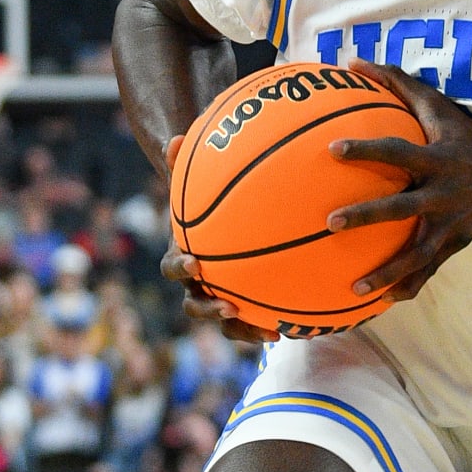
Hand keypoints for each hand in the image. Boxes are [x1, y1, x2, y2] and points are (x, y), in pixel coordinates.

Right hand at [160, 135, 272, 344]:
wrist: (211, 222)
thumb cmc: (204, 198)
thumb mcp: (196, 181)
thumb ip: (187, 163)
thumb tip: (175, 137)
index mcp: (182, 256)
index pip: (172, 267)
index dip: (179, 269)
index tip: (194, 263)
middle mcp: (197, 283)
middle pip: (193, 306)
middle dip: (208, 310)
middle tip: (228, 307)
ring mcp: (218, 296)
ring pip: (225, 322)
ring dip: (244, 330)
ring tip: (271, 333)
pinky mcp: (242, 303)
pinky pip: (254, 319)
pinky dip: (270, 324)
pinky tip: (300, 324)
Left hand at [327, 67, 471, 302]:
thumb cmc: (466, 136)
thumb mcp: (438, 106)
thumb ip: (396, 84)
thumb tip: (352, 63)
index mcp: (437, 159)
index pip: (398, 152)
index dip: (367, 150)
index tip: (333, 150)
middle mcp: (445, 193)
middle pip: (403, 208)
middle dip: (369, 216)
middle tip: (331, 222)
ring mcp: (452, 223)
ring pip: (417, 252)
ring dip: (387, 271)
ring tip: (355, 287)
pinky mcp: (456, 243)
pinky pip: (430, 269)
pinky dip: (409, 286)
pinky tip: (382, 302)